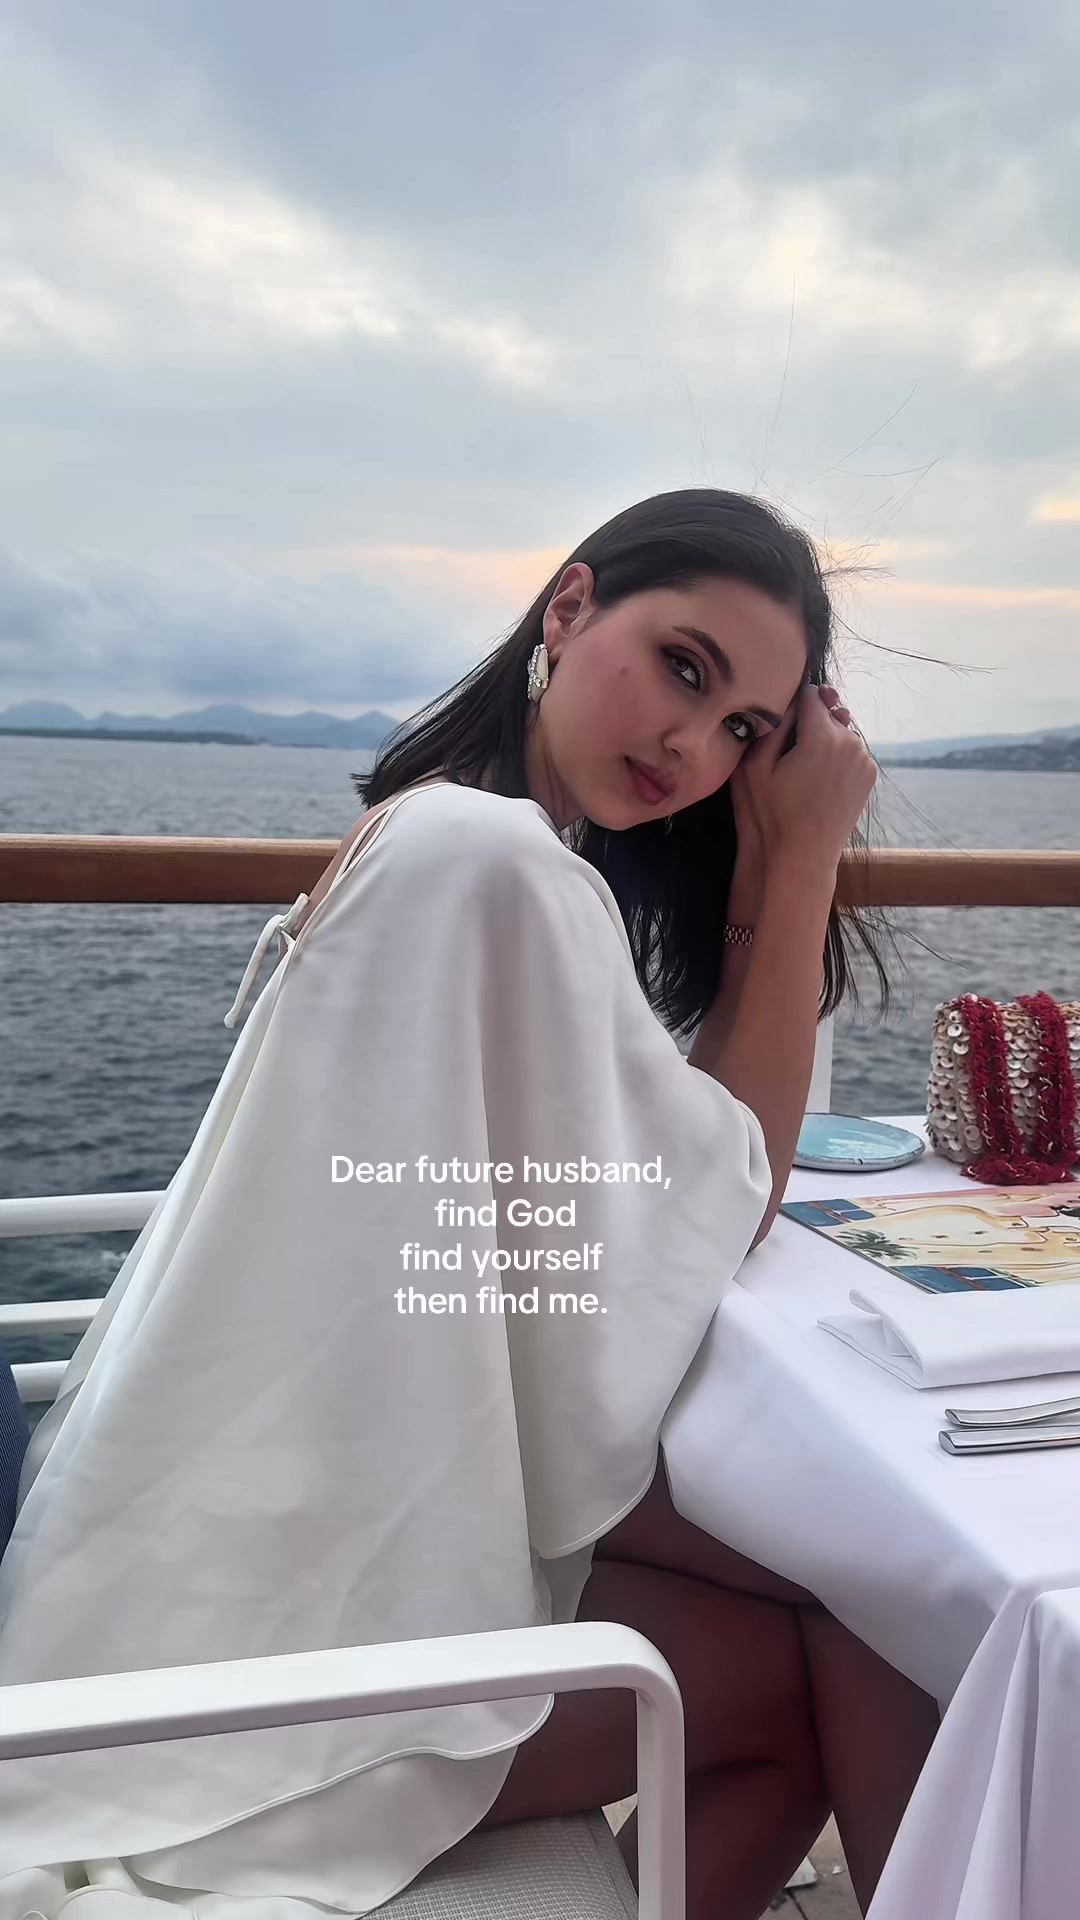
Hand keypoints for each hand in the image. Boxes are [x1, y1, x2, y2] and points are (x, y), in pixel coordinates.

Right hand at [729, 682, 876, 879]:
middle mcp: (851, 742)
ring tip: (803, 769)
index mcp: (822, 736)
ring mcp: (864, 760)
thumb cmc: (770, 814)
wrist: (800, 856)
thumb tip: (789, 698)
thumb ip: (773, 723)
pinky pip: (850, 751)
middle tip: (788, 752)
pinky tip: (820, 779)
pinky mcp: (869, 775)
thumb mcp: (755, 765)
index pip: (810, 695)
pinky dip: (837, 756)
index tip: (780, 718)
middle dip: (809, 723)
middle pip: (827, 712)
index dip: (792, 702)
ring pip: (840, 732)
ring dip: (824, 739)